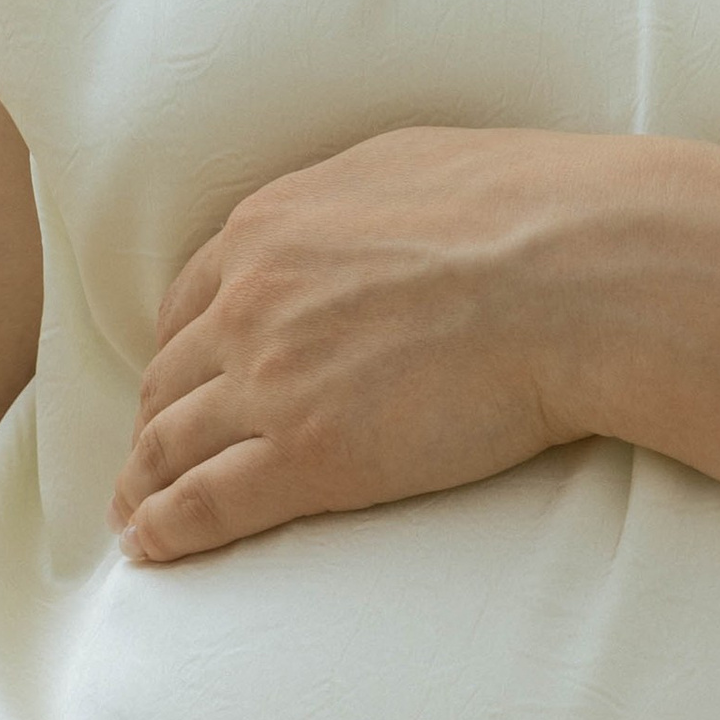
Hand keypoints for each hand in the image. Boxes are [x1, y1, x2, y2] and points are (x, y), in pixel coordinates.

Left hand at [111, 127, 597, 561]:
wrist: (584, 276)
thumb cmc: (534, 216)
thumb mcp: (413, 169)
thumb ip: (353, 204)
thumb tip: (349, 221)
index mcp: (272, 228)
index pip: (192, 303)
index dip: (179, 354)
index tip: (179, 387)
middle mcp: (251, 300)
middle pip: (172, 376)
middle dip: (154, 422)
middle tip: (151, 462)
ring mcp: (272, 381)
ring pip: (171, 444)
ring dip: (144, 484)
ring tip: (135, 517)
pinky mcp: (308, 456)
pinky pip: (208, 503)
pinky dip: (167, 531)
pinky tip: (154, 550)